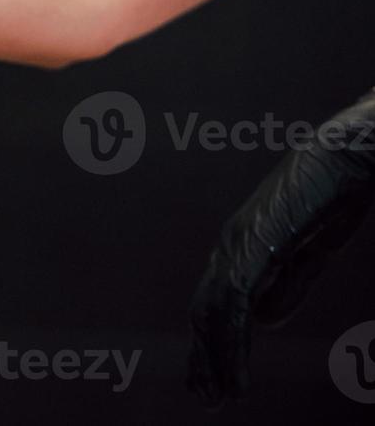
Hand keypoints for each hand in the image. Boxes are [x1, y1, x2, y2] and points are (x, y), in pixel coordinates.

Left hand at [187, 92, 374, 406]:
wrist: (348, 158)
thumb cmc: (334, 196)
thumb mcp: (310, 253)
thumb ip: (286, 284)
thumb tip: (263, 321)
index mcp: (243, 243)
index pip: (217, 301)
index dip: (215, 341)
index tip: (215, 378)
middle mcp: (231, 243)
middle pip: (206, 310)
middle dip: (206, 356)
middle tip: (205, 397)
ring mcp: (238, 243)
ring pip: (213, 312)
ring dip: (215, 357)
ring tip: (219, 394)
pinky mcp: (254, 245)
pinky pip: (234, 302)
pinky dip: (232, 341)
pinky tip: (236, 372)